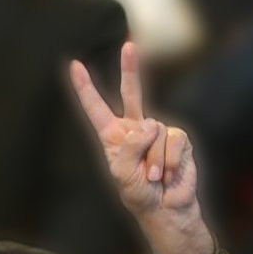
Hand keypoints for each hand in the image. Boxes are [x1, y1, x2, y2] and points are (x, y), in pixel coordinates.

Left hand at [70, 43, 215, 253]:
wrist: (165, 208)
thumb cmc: (138, 194)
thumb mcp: (122, 173)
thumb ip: (129, 146)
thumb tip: (149, 124)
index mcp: (112, 137)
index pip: (96, 109)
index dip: (86, 88)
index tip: (74, 66)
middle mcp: (134, 129)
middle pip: (132, 93)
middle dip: (131, 69)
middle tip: (130, 44)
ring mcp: (157, 131)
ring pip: (154, 131)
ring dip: (153, 160)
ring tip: (153, 177)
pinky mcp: (178, 138)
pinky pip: (172, 140)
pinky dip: (168, 160)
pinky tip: (167, 174)